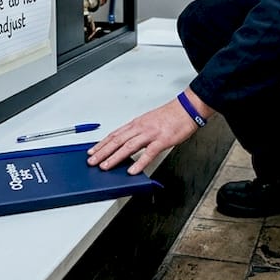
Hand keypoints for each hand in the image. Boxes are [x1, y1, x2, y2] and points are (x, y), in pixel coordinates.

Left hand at [87, 95, 205, 174]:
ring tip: (105, 166)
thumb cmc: (170, 115)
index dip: (102, 144)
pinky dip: (139, 162)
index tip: (92, 151)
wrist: (187, 109)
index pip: (115, 134)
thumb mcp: (149, 121)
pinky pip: (148, 153)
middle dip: (103, 152)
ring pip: (128, 146)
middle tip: (92, 161)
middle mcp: (141, 128)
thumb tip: (127, 143)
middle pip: (117, 140)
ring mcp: (151, 134)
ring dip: (115, 157)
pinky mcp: (162, 140)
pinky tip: (132, 170)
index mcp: (137, 123)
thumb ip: (138, 132)